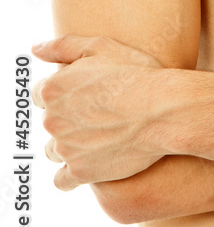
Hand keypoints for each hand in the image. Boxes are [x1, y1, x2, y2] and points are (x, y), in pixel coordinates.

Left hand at [32, 35, 166, 189]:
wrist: (164, 110)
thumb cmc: (136, 74)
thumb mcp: (101, 46)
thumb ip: (62, 46)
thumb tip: (36, 50)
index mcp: (53, 88)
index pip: (41, 94)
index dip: (64, 92)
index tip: (85, 93)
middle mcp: (52, 119)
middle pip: (50, 121)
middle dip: (68, 117)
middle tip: (99, 111)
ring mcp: (65, 148)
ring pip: (55, 149)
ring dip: (70, 144)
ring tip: (99, 136)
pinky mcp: (80, 172)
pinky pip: (63, 180)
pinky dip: (72, 173)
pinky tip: (90, 163)